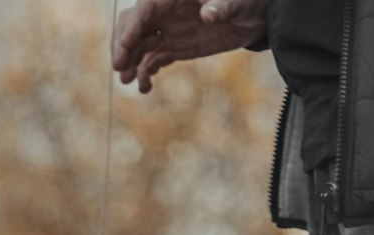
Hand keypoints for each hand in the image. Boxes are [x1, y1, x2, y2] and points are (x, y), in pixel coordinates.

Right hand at [112, 0, 266, 92]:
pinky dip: (145, 73)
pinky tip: (145, 87)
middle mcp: (165, 12)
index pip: (145, 8)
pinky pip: (152, 60)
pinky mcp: (174, 47)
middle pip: (132, 25)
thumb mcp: (238, 1)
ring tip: (129, 81)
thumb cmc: (246, 0)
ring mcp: (167, 30)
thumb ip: (222, 5)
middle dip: (122, 45)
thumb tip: (208, 14)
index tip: (126, 45)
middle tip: (120, 67)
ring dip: (130, 63)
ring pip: (138, 45)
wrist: (253, 15)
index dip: (132, 25)